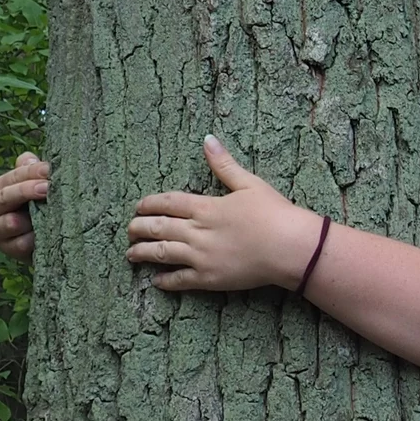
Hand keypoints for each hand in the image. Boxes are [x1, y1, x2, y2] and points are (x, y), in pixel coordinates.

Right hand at [0, 153, 50, 259]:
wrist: (41, 238)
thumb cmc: (37, 205)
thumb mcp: (36, 185)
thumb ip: (31, 171)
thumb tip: (29, 158)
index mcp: (0, 187)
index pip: (15, 175)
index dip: (32, 171)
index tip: (50, 170)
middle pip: (6, 196)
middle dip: (26, 190)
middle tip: (47, 188)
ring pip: (9, 222)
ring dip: (28, 219)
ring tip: (47, 213)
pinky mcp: (7, 249)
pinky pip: (19, 244)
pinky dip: (32, 240)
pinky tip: (45, 236)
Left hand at [127, 137, 322, 293]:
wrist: (290, 247)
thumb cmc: (274, 213)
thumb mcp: (249, 183)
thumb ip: (224, 164)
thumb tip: (207, 139)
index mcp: (206, 207)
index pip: (167, 202)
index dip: (149, 204)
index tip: (138, 207)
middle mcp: (197, 231)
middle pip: (158, 228)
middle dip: (139, 228)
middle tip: (129, 230)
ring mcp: (201, 256)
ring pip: (161, 254)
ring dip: (142, 253)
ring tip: (131, 254)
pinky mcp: (209, 278)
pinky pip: (180, 280)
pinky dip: (165, 281)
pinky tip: (156, 281)